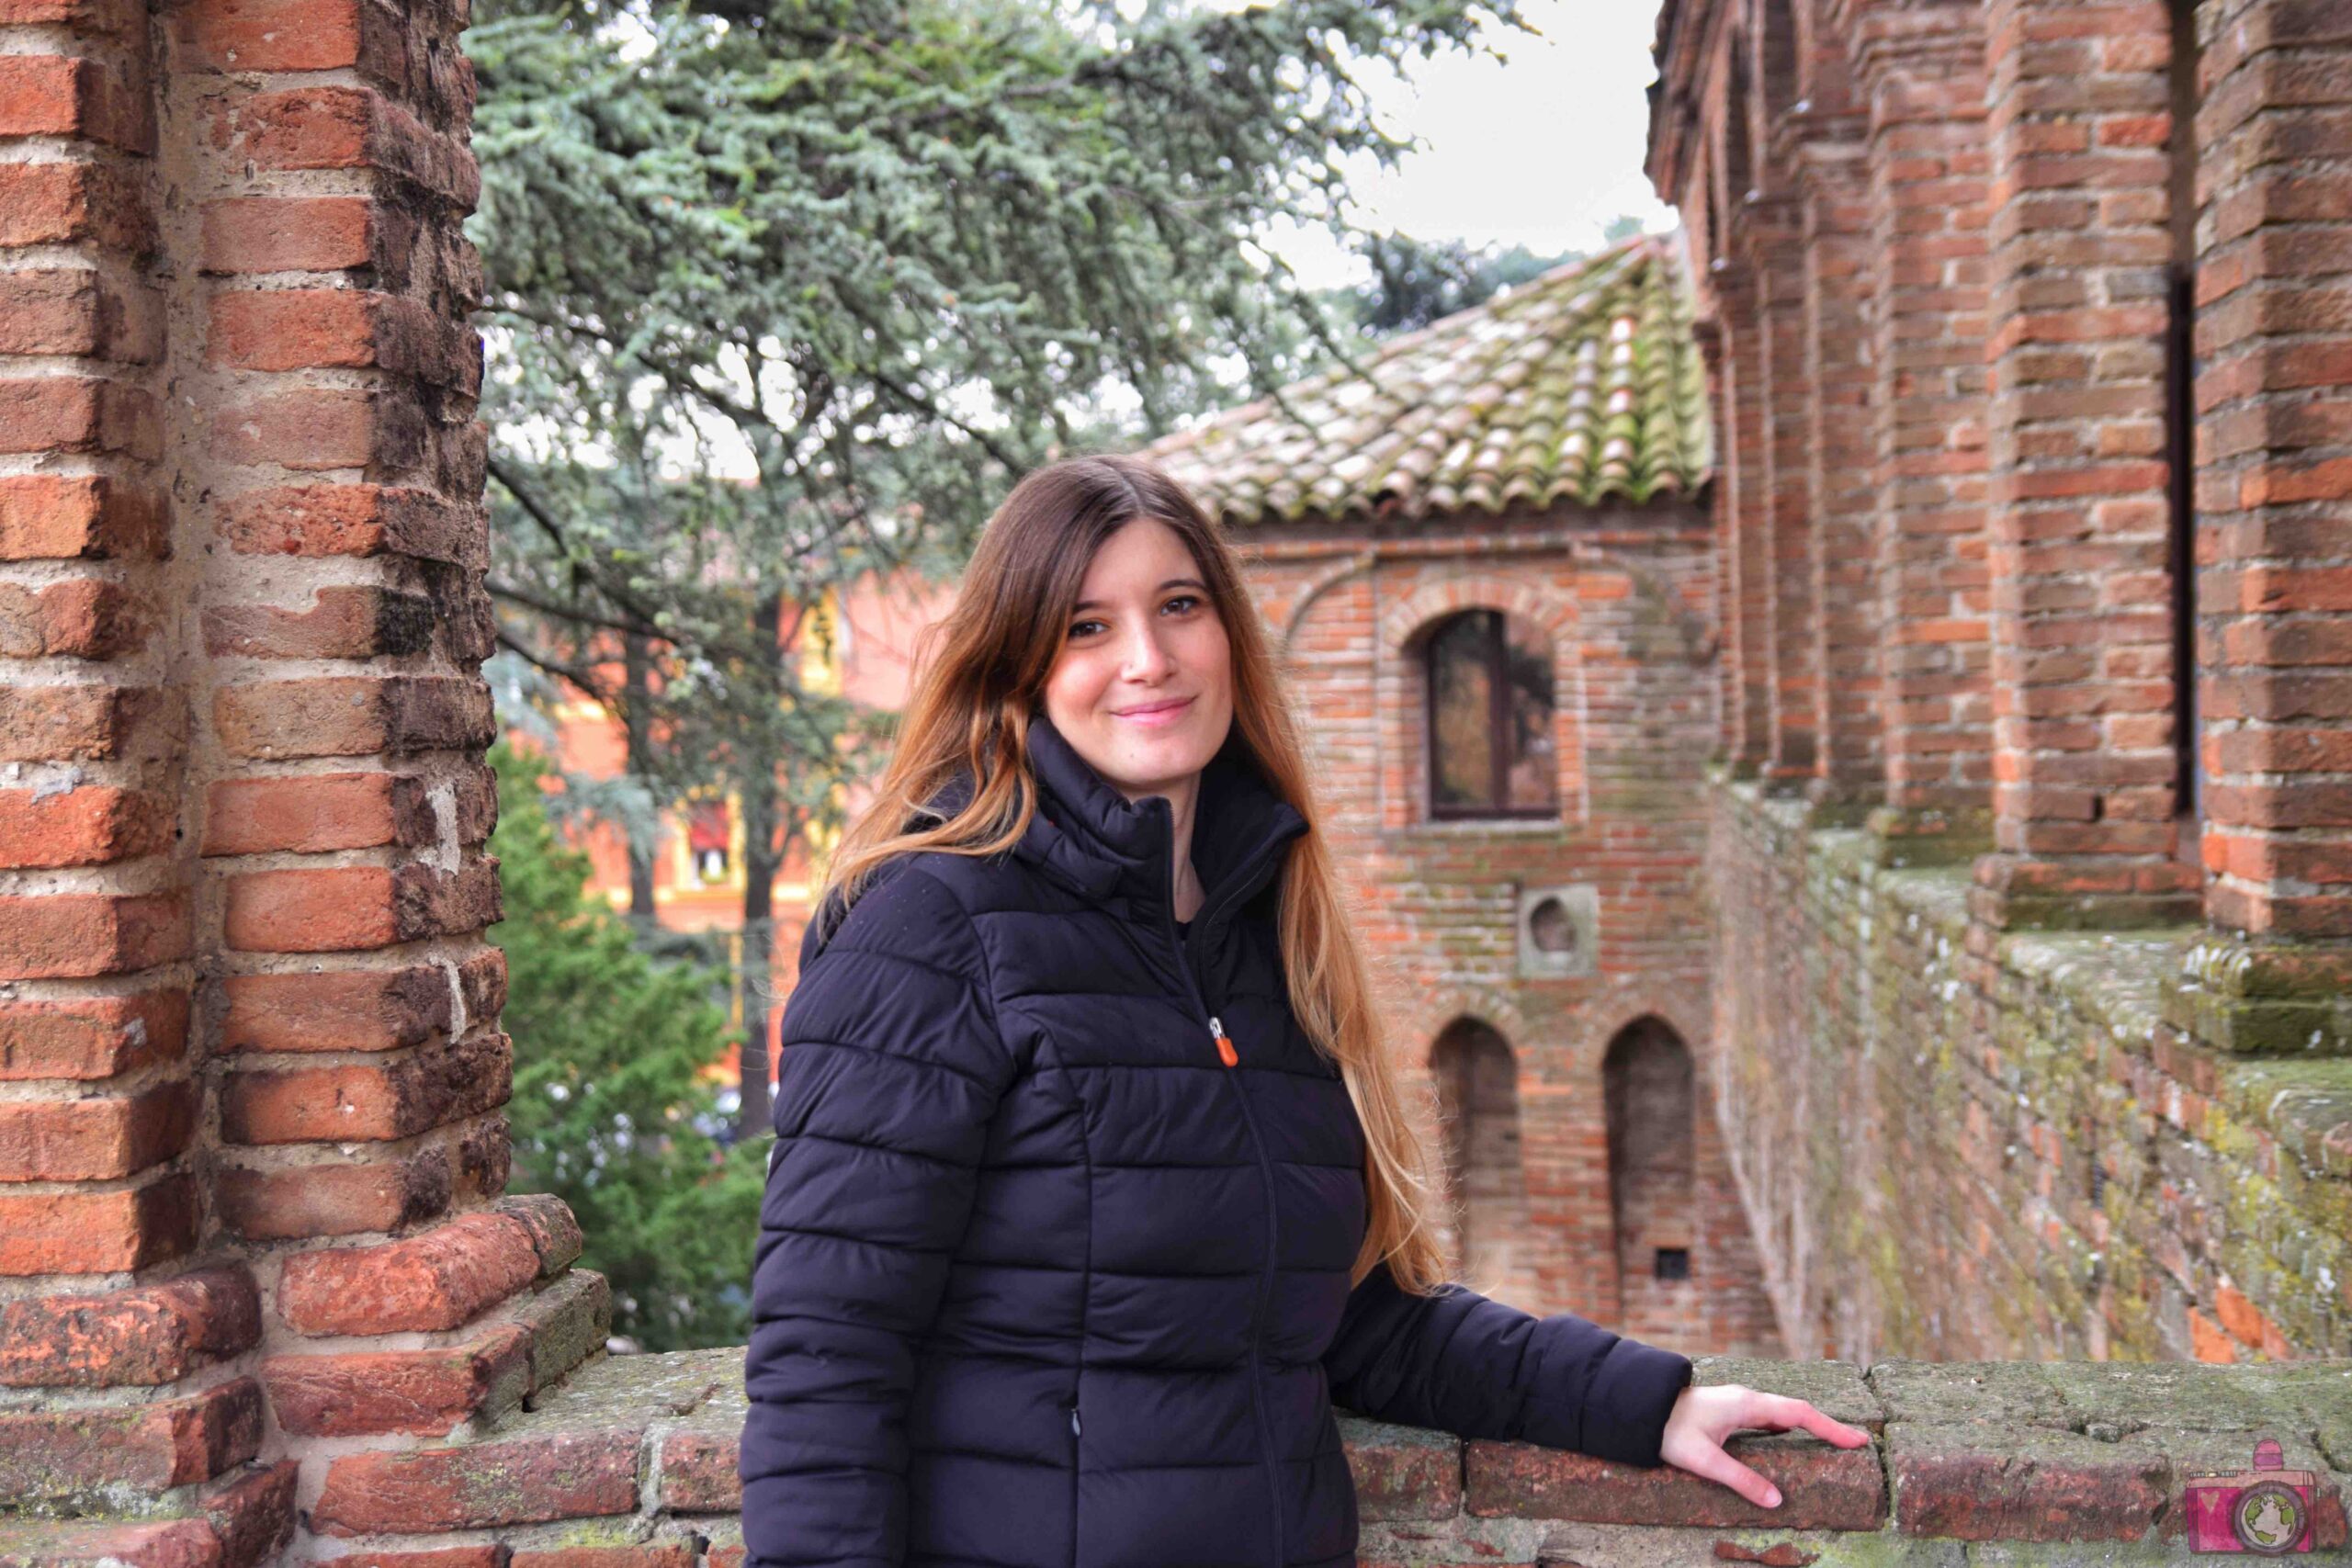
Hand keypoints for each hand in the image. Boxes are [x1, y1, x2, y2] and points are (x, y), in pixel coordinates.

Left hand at [1657, 1383, 1871, 1508]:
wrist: (1641, 1407)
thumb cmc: (1670, 1431)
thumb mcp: (1705, 1460)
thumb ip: (1740, 1479)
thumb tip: (1777, 1501)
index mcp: (1748, 1405)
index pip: (1800, 1413)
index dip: (1830, 1428)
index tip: (1857, 1440)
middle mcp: (1748, 1400)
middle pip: (1798, 1411)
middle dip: (1828, 1427)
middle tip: (1856, 1444)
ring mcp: (1740, 1404)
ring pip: (1784, 1412)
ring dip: (1809, 1425)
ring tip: (1833, 1443)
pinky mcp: (1731, 1411)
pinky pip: (1770, 1418)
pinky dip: (1789, 1427)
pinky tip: (1791, 1440)